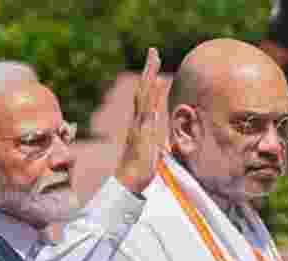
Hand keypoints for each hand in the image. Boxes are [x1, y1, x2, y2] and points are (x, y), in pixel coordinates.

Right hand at [114, 47, 169, 193]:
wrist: (128, 184)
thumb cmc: (138, 172)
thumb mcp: (151, 154)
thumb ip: (153, 145)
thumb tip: (159, 144)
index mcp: (141, 124)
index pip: (146, 97)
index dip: (150, 80)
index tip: (154, 64)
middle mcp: (138, 121)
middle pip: (143, 89)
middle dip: (149, 70)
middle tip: (153, 50)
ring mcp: (139, 125)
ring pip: (144, 94)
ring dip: (149, 75)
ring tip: (155, 57)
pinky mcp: (142, 132)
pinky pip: (148, 109)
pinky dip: (153, 94)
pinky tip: (159, 81)